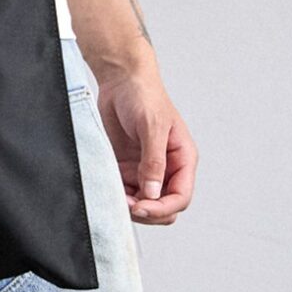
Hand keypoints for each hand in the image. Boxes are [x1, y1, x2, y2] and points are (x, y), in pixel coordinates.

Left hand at [95, 73, 196, 223]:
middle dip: (147, 211)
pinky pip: (125, 192)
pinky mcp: (127, 168)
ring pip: (143, 204)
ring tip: (116, 195)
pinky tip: (110, 189)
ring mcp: (146, 170)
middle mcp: (166, 168)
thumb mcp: (152, 127)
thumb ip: (154, 162)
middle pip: (164, 207)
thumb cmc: (144, 95)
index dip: (163, 208)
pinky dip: (118, 196)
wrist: (120, 81)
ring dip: (130, 206)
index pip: (181, 197)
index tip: (142, 208)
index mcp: (182, 159)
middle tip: (127, 203)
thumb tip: (154, 193)